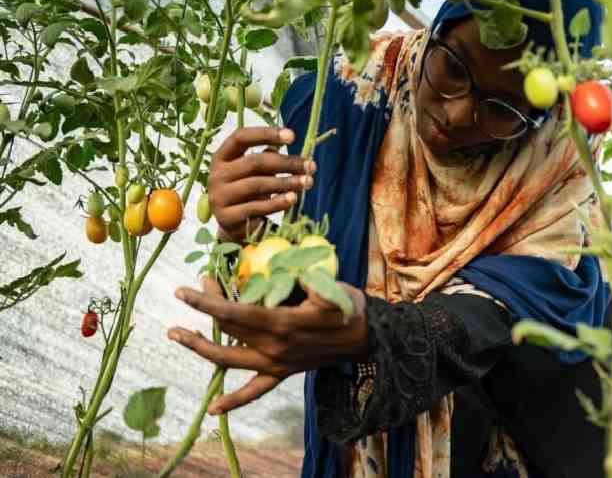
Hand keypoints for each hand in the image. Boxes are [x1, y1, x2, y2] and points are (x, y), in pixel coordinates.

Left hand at [168, 276, 367, 414]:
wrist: (366, 339)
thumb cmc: (349, 309)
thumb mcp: (332, 289)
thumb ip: (308, 280)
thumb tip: (290, 269)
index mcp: (280, 324)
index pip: (233, 312)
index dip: (206, 302)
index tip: (185, 290)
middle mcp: (272, 347)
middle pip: (227, 328)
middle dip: (204, 309)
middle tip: (190, 292)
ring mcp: (276, 363)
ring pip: (229, 360)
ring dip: (199, 348)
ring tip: (176, 334)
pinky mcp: (282, 373)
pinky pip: (255, 391)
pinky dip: (234, 402)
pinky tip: (214, 411)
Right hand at [208, 127, 315, 242]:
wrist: (235, 226)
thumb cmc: (249, 192)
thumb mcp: (256, 173)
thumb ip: (267, 158)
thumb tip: (284, 143)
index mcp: (222, 157)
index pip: (241, 137)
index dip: (266, 134)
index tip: (292, 136)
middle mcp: (216, 175)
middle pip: (254, 162)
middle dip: (286, 163)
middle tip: (311, 166)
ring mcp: (219, 197)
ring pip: (257, 185)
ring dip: (287, 182)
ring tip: (308, 182)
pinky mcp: (227, 218)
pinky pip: (256, 207)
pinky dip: (277, 202)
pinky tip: (294, 198)